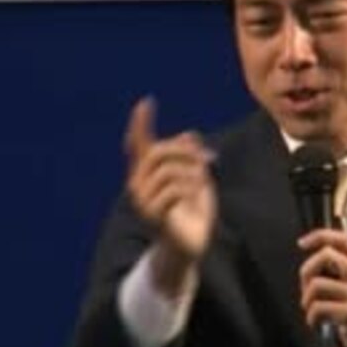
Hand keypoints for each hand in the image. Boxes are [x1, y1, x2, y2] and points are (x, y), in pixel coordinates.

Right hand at [124, 96, 216, 292]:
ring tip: (202, 183)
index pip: (139, 143)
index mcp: (148, 172)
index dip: (141, 123)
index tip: (146, 102)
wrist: (190, 244)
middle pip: (158, 152)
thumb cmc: (192, 211)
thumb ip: (191, 157)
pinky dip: (190, 188)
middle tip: (206, 159)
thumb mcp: (196, 179)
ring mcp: (144, 200)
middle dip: (185, 152)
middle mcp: (139, 184)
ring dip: (192, 172)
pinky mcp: (154, 214)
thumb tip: (190, 134)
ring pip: (167, 170)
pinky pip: (171, 190)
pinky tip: (198, 193)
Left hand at [298, 229, 346, 346]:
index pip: (342, 239)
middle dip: (307, 271)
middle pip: (327, 255)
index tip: (302, 243)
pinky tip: (317, 323)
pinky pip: (319, 308)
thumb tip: (311, 250)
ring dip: (307, 301)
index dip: (320, 236)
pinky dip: (311, 318)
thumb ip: (335, 267)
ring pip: (317, 285)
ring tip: (313, 311)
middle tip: (306, 290)